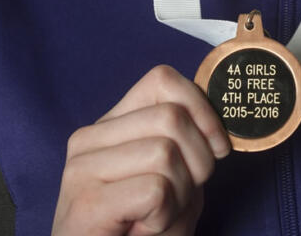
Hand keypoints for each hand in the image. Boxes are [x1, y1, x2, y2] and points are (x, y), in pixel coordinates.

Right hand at [52, 65, 230, 234]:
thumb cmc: (140, 233)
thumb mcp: (173, 181)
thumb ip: (188, 146)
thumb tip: (218, 127)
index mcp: (110, 126)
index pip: (162, 80)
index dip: (202, 108)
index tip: (218, 147)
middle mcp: (89, 139)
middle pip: (172, 117)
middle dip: (198, 162)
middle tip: (178, 198)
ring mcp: (82, 168)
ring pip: (166, 153)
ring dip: (179, 196)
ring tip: (155, 218)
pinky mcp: (87, 202)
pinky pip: (155, 190)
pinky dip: (164, 217)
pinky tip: (143, 229)